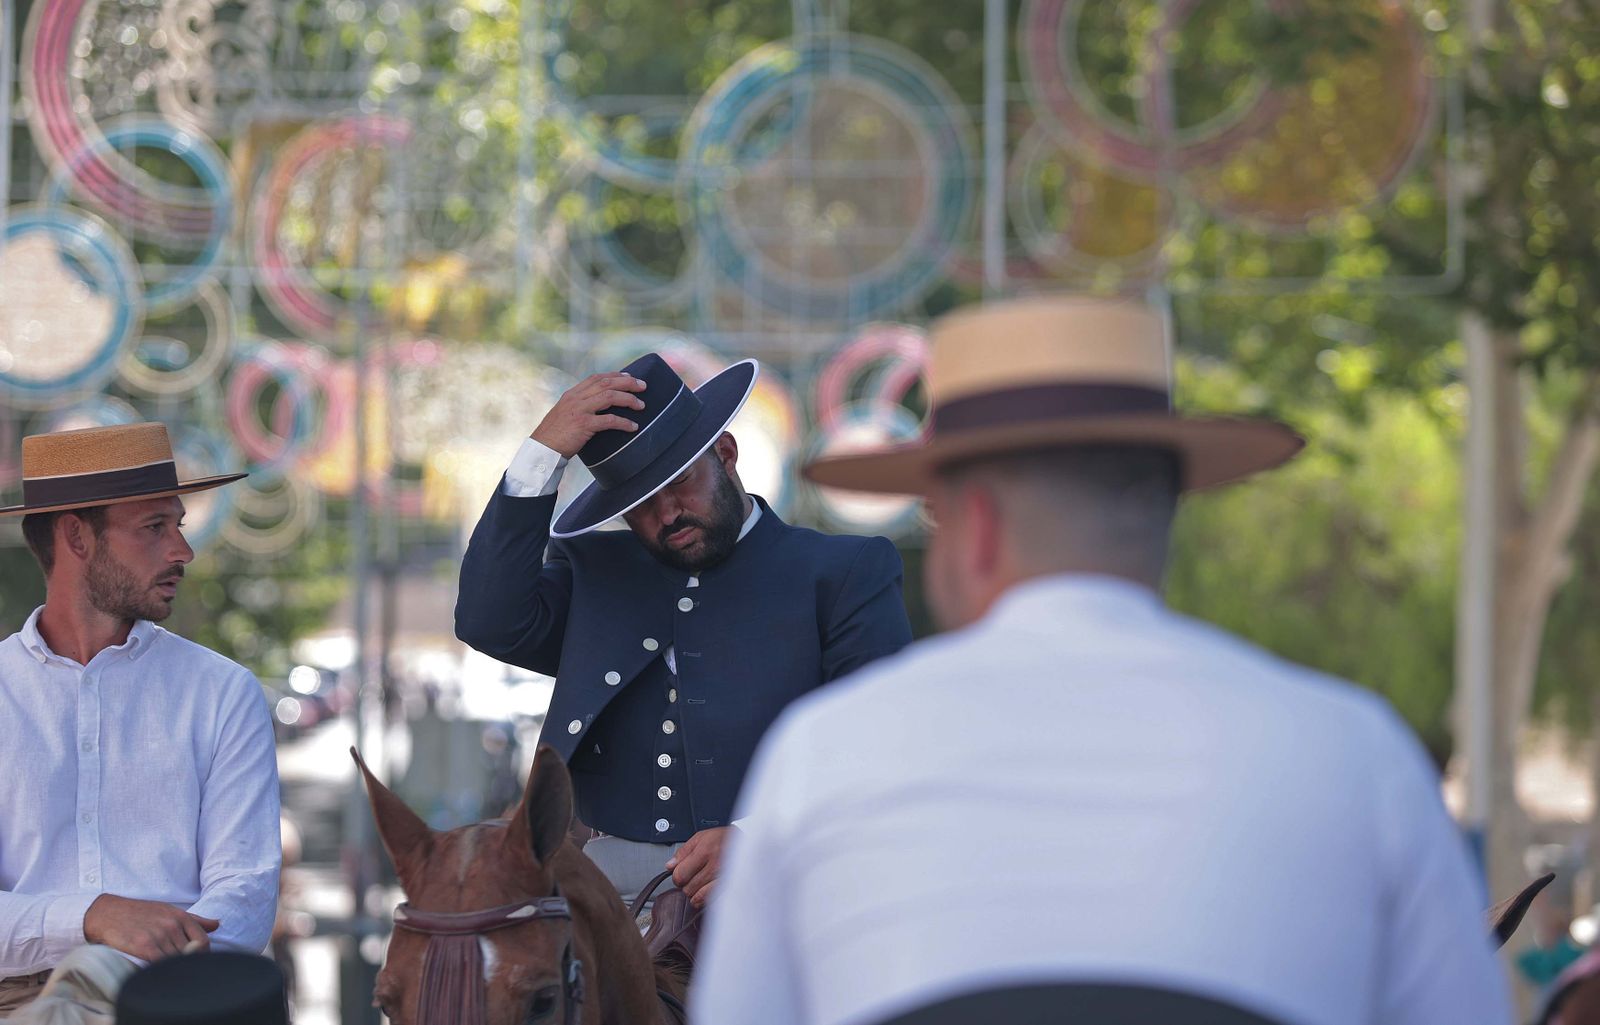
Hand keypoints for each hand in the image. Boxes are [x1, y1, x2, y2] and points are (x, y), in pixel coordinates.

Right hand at [83, 894, 218, 960]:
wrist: (107, 913)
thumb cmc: (140, 913)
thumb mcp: (169, 911)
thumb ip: (194, 920)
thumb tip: (217, 925)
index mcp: (181, 917)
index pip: (204, 942)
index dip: (203, 956)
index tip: (196, 964)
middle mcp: (172, 926)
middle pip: (191, 954)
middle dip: (188, 964)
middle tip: (181, 970)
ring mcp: (159, 936)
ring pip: (176, 960)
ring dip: (174, 969)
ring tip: (169, 973)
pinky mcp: (144, 946)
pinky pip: (160, 964)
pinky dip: (161, 970)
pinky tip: (157, 972)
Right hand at [531, 372, 647, 458]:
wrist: (541, 449)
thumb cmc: (555, 436)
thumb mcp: (565, 414)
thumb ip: (579, 407)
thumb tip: (598, 407)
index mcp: (572, 394)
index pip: (596, 378)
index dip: (615, 375)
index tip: (629, 376)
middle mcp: (576, 398)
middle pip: (606, 383)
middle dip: (627, 382)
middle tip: (643, 386)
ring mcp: (579, 410)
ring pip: (609, 397)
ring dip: (628, 399)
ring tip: (641, 406)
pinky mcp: (583, 425)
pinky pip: (609, 420)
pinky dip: (624, 422)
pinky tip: (633, 426)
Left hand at [667, 825, 734, 908]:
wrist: (746, 843)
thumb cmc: (724, 839)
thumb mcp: (701, 837)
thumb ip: (683, 852)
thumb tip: (670, 866)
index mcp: (705, 852)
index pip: (680, 875)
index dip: (677, 876)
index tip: (680, 873)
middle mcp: (714, 866)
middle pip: (687, 888)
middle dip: (686, 884)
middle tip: (691, 877)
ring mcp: (722, 879)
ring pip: (696, 897)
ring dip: (694, 892)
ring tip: (698, 884)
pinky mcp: (728, 887)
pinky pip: (709, 901)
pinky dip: (703, 899)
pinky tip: (703, 892)